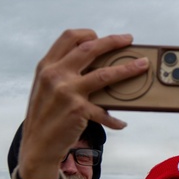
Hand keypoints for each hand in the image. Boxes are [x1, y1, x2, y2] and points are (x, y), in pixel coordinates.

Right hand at [17, 29, 147, 178]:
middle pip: (90, 48)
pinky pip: (104, 111)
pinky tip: (121, 123)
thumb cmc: (44, 116)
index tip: (101, 36)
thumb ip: (61, 72)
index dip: (88, 33)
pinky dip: (114, 118)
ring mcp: (67, 91)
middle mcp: (55, 74)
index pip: (69, 37)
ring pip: (105, 74)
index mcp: (46, 66)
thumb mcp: (45, 87)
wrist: (36, 145)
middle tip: (129, 40)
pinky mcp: (78, 110)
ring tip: (142, 66)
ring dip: (127, 69)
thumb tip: (92, 63)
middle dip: (113, 41)